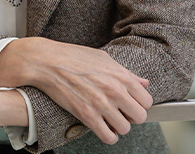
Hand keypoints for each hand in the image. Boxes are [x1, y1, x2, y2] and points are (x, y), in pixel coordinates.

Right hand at [0, 37, 151, 144]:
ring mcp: (101, 104)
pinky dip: (108, 136)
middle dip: (132, 116)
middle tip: (122, 113)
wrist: (48, 62)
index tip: (132, 104)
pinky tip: (103, 129)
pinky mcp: (87, 115)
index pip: (146, 101)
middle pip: (140, 116)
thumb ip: (126, 73)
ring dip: (119, 126)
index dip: (140, 104)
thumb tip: (143, 83)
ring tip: (111, 120)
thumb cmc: (74, 57)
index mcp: (121, 76)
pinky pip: (108, 136)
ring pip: (125, 128)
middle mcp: (115, 91)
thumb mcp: (104, 58)